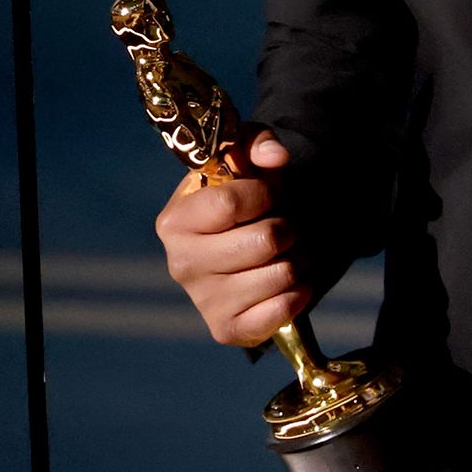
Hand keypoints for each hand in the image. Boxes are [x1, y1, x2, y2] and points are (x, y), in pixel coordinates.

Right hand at [151, 124, 309, 346]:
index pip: (229, 205)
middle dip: (287, 229)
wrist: (247, 245)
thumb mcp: (245, 157)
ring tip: (285, 253)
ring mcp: (203, 301)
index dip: (262, 195)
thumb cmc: (244, 198)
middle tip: (283, 227)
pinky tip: (288, 283)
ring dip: (297, 260)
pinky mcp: (227, 329)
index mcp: (174, 221)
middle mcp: (180, 264)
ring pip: (280, 275)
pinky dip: (297, 294)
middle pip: (263, 242)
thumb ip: (257, 142)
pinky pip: (280, 312)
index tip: (267, 195)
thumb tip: (274, 158)